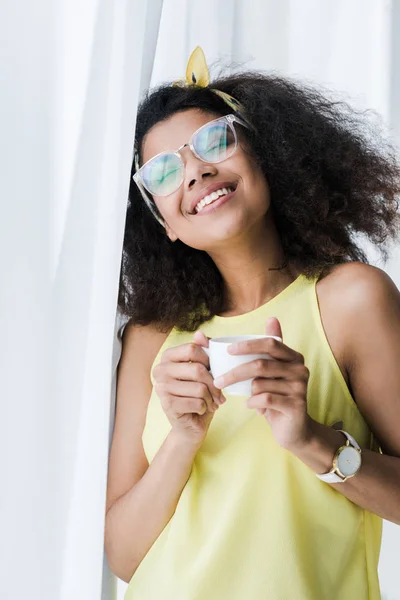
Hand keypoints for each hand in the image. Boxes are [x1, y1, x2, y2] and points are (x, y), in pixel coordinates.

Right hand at [152, 331, 225, 445]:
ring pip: (199, 388)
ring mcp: (161, 388)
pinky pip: (197, 403)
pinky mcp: (166, 405)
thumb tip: (199, 333)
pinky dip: (205, 408)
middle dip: (214, 384)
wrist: (190, 425)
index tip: (215, 371)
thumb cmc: (199, 394)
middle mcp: (160, 370)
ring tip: (212, 402)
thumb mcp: (204, 370)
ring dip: (211, 398)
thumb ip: (203, 351)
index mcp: (167, 357)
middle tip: (220, 393)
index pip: (192, 348)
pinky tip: (202, 410)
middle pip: (197, 369)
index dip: (209, 359)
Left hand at [213, 317, 312, 450]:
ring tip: (238, 395)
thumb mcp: (270, 373)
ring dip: (243, 391)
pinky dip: (252, 403)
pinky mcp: (296, 405)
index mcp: (293, 356)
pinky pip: (265, 399)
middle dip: (235, 372)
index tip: (227, 350)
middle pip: (261, 364)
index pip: (271, 343)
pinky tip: (249, 405)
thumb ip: (267, 349)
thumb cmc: (276, 396)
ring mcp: (300, 387)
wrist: (294, 429)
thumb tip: (271, 316)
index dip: (248, 345)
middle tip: (218, 379)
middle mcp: (300, 369)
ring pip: (260, 383)